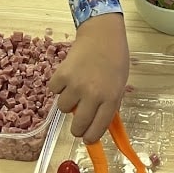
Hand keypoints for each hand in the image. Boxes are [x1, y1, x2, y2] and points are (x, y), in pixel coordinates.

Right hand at [49, 15, 128, 142]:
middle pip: (77, 127)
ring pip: (63, 108)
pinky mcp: (61, 74)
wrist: (102, 34)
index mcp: (111, 98)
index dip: (91, 137)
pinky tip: (69, 77)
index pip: (97, 129)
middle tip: (79, 120)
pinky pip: (54, 91)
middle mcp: (92, 94)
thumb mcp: (119, 84)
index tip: (88, 138)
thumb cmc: (115, 58)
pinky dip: (59, 86)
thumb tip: (97, 126)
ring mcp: (75, 84)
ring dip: (68, 102)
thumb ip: (109, 105)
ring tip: (77, 88)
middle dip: (77, 127)